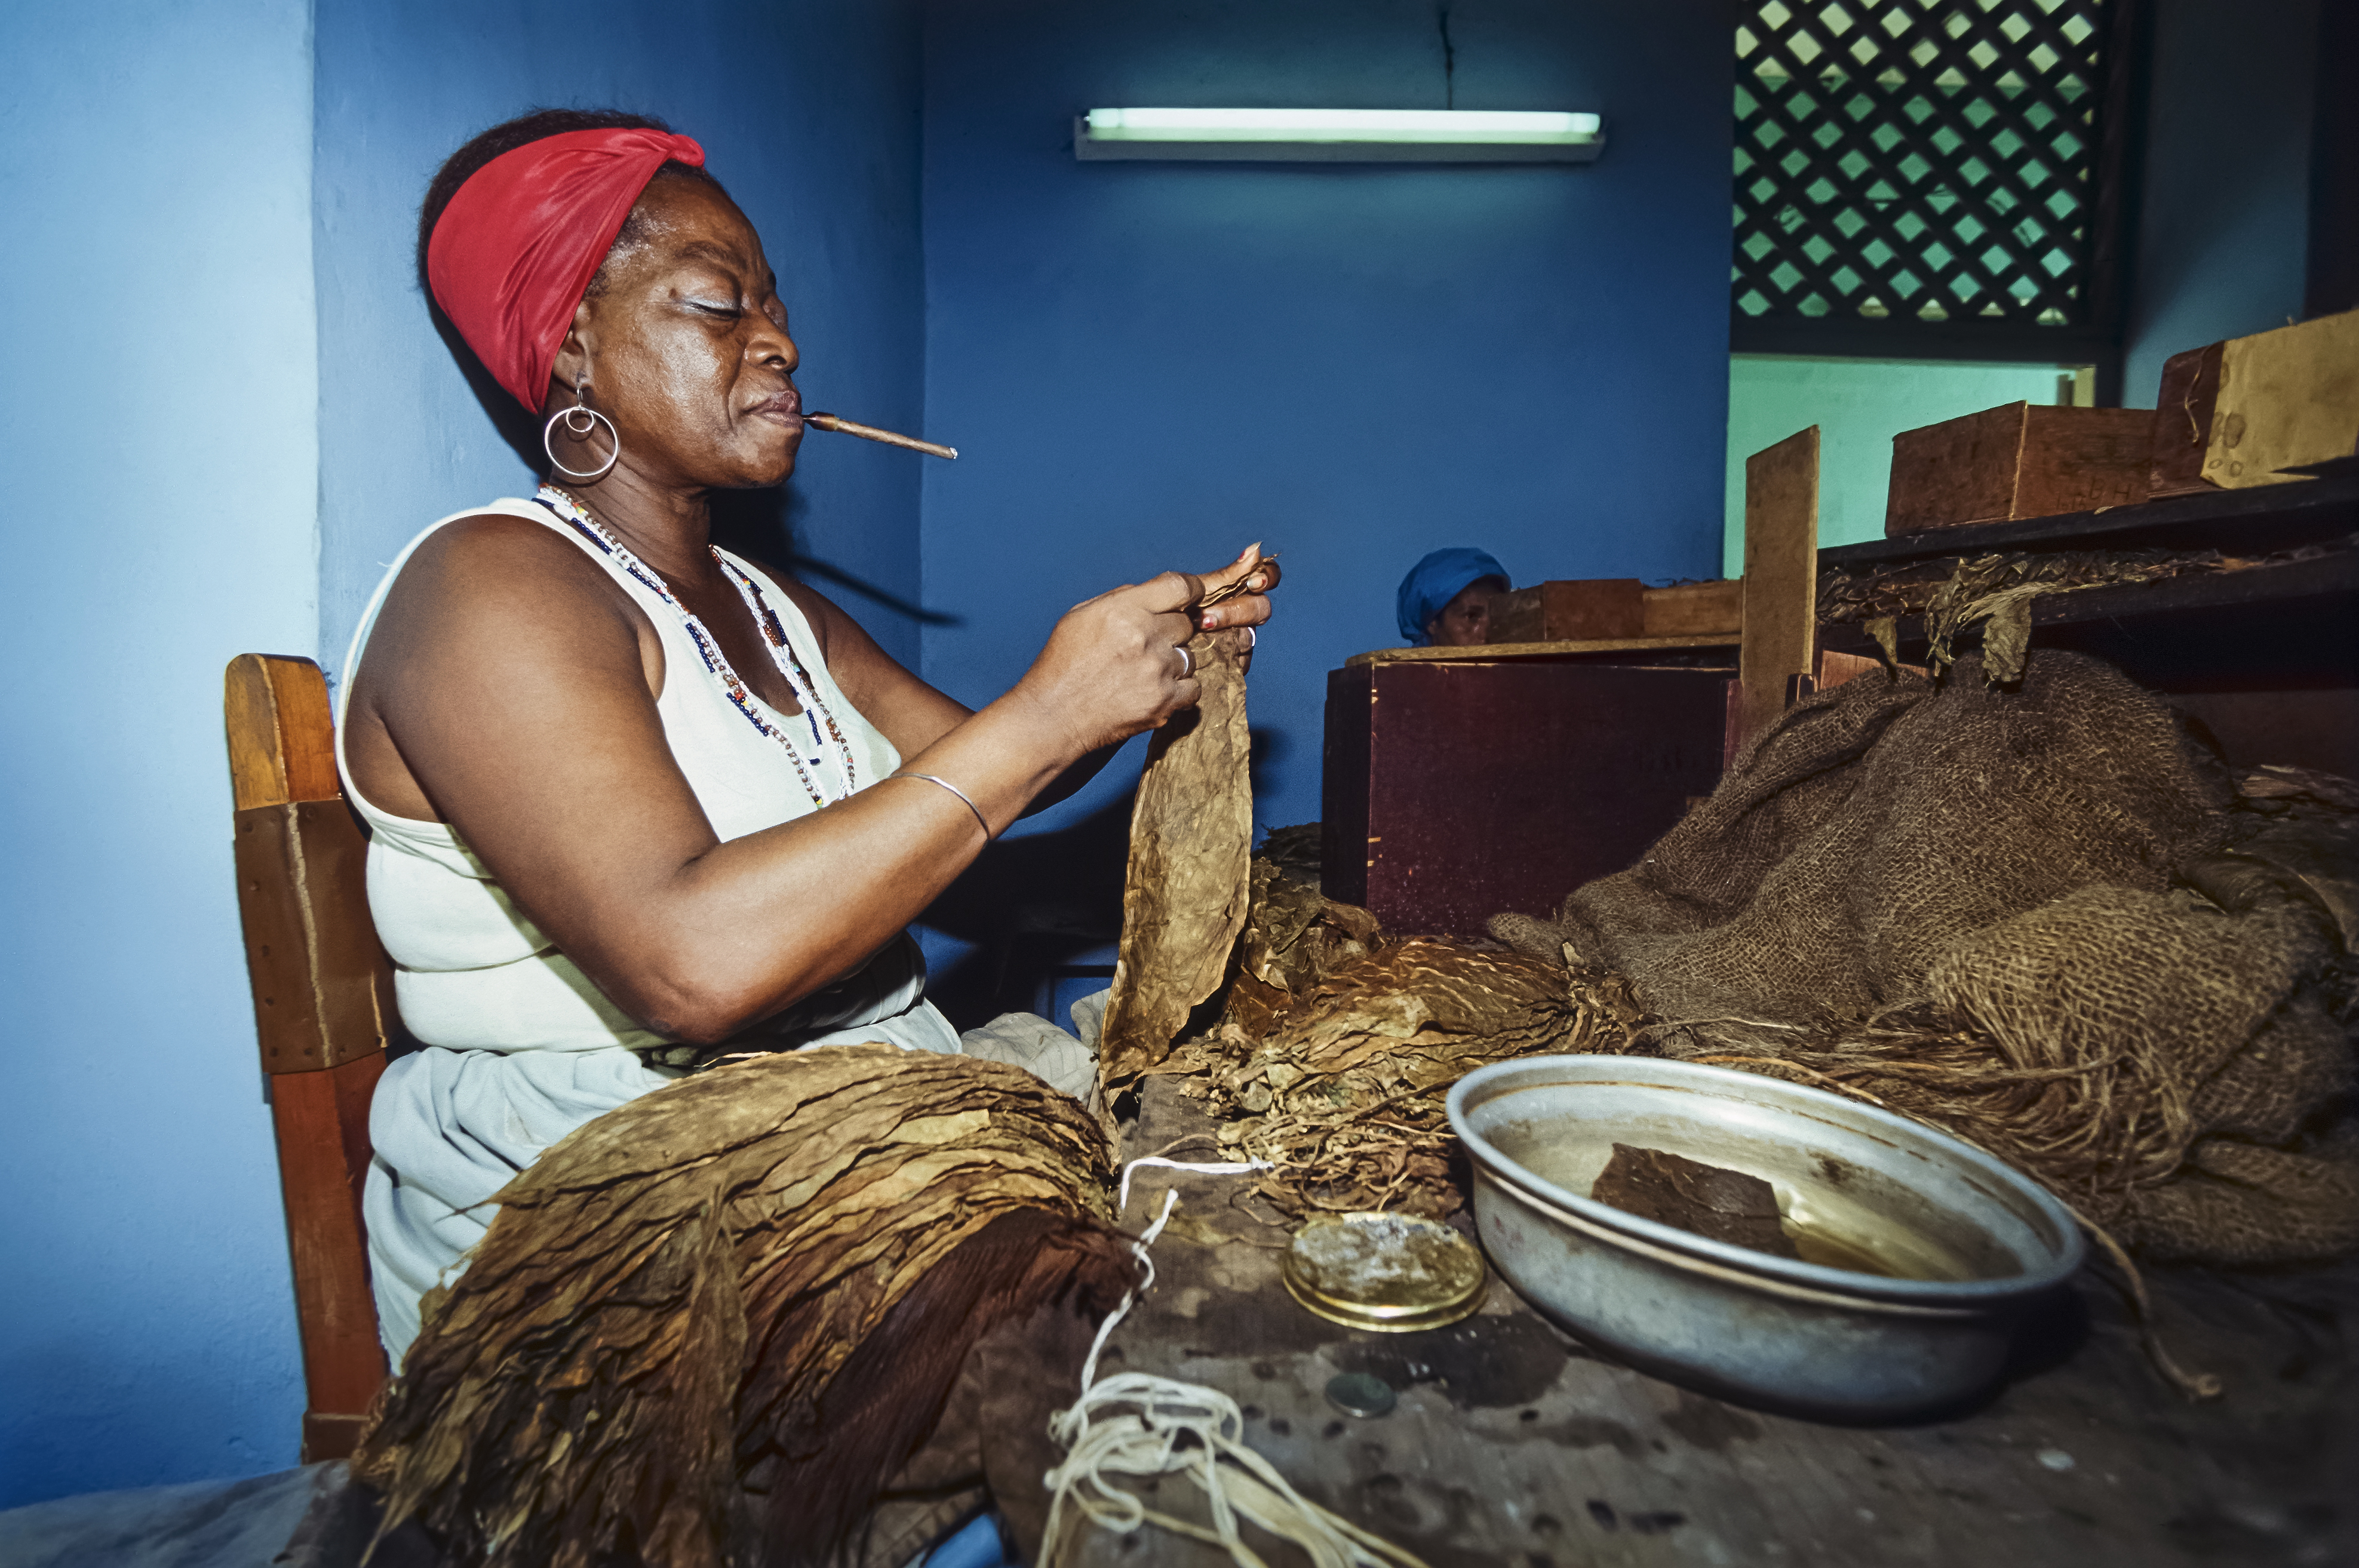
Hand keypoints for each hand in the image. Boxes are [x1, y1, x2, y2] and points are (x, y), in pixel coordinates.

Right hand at [1015, 545, 1278, 757]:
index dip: (1191, 590)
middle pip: (1187, 623)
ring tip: (1143, 672)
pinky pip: (1193, 687)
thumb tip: (1151, 592)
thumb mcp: (1080, 615)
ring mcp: (1158, 671)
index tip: (1190, 597)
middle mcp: (1145, 637)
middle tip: (1148, 644)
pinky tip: (1155, 689)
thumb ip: (1121, 599)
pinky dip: (1179, 690)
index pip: (1180, 586)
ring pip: (1189, 656)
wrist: (1053, 716)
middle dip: (1172, 630)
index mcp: (1124, 610)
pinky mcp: (1164, 702)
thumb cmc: (1061, 666)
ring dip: (1173, 662)